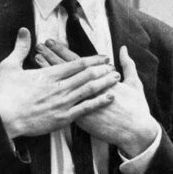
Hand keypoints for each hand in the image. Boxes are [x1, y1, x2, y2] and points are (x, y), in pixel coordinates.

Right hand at [0, 28, 120, 138]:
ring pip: (89, 90)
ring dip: (104, 83)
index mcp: (49, 75)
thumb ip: (20, 48)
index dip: (92, 59)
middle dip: (102, 70)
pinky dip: (98, 102)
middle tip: (114, 66)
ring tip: (116, 78)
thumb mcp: (9, 66)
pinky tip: (109, 98)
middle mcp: (59, 87)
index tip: (103, 56)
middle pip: (87, 75)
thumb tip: (24, 30)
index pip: (76, 64)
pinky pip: (85, 109)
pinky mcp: (62, 118)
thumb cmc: (5, 94)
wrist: (2, 118)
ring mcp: (62, 103)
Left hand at [34, 40, 157, 156]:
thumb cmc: (136, 108)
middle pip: (65, 70)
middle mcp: (89, 89)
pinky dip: (52, 94)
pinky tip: (42, 88)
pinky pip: (61, 104)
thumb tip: (123, 49)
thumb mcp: (134, 83)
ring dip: (48, 73)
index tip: (51, 42)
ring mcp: (83, 104)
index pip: (76, 61)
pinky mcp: (81, 117)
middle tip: (38, 47)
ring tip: (35, 62)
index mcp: (100, 78)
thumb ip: (129, 65)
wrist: (135, 131)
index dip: (62, 51)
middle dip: (51, 57)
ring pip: (61, 86)